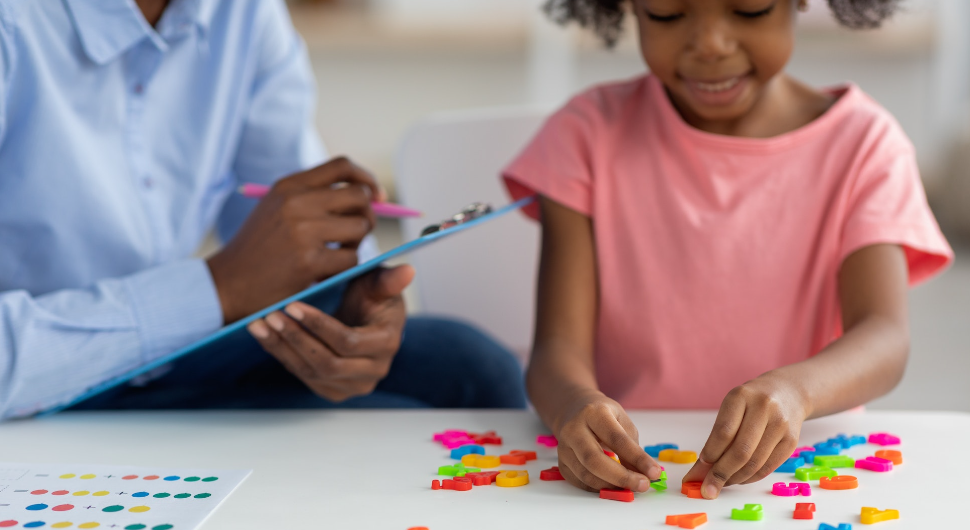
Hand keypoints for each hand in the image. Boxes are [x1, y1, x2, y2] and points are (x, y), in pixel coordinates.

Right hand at [207, 157, 378, 322]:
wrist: (226, 284)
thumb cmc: (258, 250)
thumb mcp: (276, 209)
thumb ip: (313, 197)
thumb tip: (368, 194)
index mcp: (289, 186)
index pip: (342, 166)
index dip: (366, 180)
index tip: (376, 196)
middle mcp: (296, 202)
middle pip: (359, 196)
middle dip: (367, 214)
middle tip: (357, 233)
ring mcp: (303, 231)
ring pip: (360, 227)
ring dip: (357, 244)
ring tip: (338, 254)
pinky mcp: (309, 261)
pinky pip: (351, 258)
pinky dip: (345, 268)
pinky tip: (326, 272)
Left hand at [245, 264, 413, 401]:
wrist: (363, 319)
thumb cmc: (370, 297)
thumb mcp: (378, 283)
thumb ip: (388, 279)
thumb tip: (408, 270)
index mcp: (387, 344)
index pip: (348, 341)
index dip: (318, 325)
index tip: (293, 305)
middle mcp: (373, 371)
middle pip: (327, 362)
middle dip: (296, 338)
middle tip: (271, 315)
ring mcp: (353, 385)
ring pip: (311, 372)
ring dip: (282, 348)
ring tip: (260, 324)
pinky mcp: (333, 390)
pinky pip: (303, 376)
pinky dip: (281, 355)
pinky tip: (264, 335)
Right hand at [554, 390, 662, 492]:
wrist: (573, 410)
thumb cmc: (602, 415)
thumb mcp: (621, 420)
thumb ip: (632, 447)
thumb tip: (643, 475)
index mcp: (594, 413)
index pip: (616, 439)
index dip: (637, 458)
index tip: (655, 473)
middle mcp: (574, 429)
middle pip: (595, 459)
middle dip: (622, 477)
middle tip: (643, 485)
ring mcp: (564, 447)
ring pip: (586, 474)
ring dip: (611, 486)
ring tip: (631, 487)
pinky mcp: (561, 462)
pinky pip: (580, 481)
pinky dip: (599, 488)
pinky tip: (613, 485)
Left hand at [683, 374, 807, 498]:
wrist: (788, 393)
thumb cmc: (750, 403)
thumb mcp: (731, 408)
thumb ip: (717, 437)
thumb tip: (700, 472)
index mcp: (741, 396)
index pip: (723, 432)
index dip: (710, 455)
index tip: (698, 470)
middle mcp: (763, 408)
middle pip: (740, 451)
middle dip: (720, 474)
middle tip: (707, 489)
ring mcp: (780, 424)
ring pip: (754, 463)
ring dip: (735, 479)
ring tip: (722, 484)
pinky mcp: (791, 441)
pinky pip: (768, 467)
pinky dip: (750, 478)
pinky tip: (739, 479)